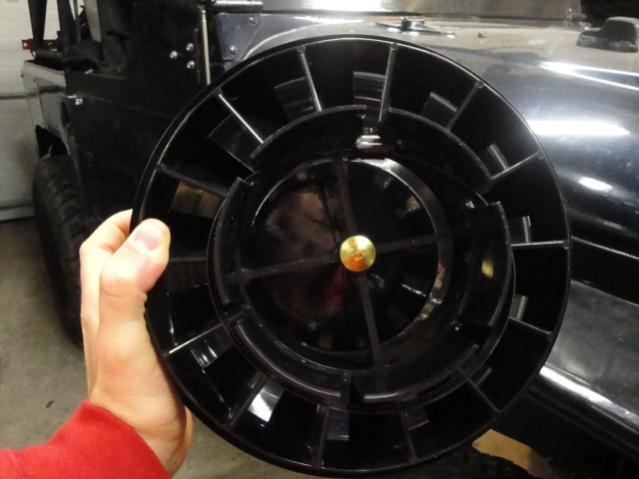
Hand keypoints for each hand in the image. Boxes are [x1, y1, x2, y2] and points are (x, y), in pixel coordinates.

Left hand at [79, 210, 191, 474]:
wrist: (146, 439)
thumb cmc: (130, 397)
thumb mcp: (123, 334)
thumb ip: (129, 284)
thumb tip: (149, 236)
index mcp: (102, 301)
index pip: (102, 245)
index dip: (124, 220)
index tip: (155, 210)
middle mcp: (117, 311)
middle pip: (124, 259)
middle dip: (146, 235)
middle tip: (180, 225)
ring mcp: (139, 328)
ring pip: (148, 281)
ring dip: (166, 261)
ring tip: (194, 250)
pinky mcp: (161, 344)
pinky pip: (169, 307)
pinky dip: (183, 292)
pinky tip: (203, 294)